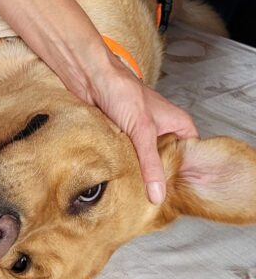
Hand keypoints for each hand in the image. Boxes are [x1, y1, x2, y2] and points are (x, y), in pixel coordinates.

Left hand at [90, 55, 197, 202]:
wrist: (88, 76)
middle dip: (158, 178)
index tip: (174, 198)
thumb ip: (151, 164)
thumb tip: (158, 194)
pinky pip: (128, 158)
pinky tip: (120, 180)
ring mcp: (142, 134)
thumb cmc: (120, 89)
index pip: (190, 157)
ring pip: (145, 162)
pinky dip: (123, 167)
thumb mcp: (142, 130)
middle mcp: (163, 129)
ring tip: (136, 195)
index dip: (183, 177)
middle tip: (152, 202)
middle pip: (167, 163)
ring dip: (139, 173)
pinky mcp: (123, 137)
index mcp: (178, 124)